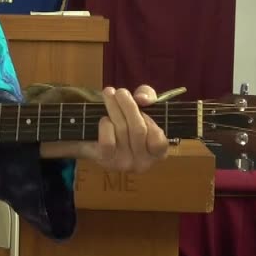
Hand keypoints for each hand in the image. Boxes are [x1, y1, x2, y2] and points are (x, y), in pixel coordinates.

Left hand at [41, 85, 169, 172]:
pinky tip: (104, 119)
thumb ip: (148, 96)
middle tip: (120, 91)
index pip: (159, 140)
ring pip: (122, 131)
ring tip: (109, 94)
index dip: (150, 120)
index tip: (139, 103)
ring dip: (114, 108)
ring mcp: (125, 163)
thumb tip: (142, 98)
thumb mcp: (143, 106)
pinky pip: (108, 141)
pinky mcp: (106, 161)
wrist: (97, 140)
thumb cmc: (127, 122)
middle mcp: (143, 162)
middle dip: (128, 106)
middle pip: (138, 129)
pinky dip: (105, 125)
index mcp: (158, 152)